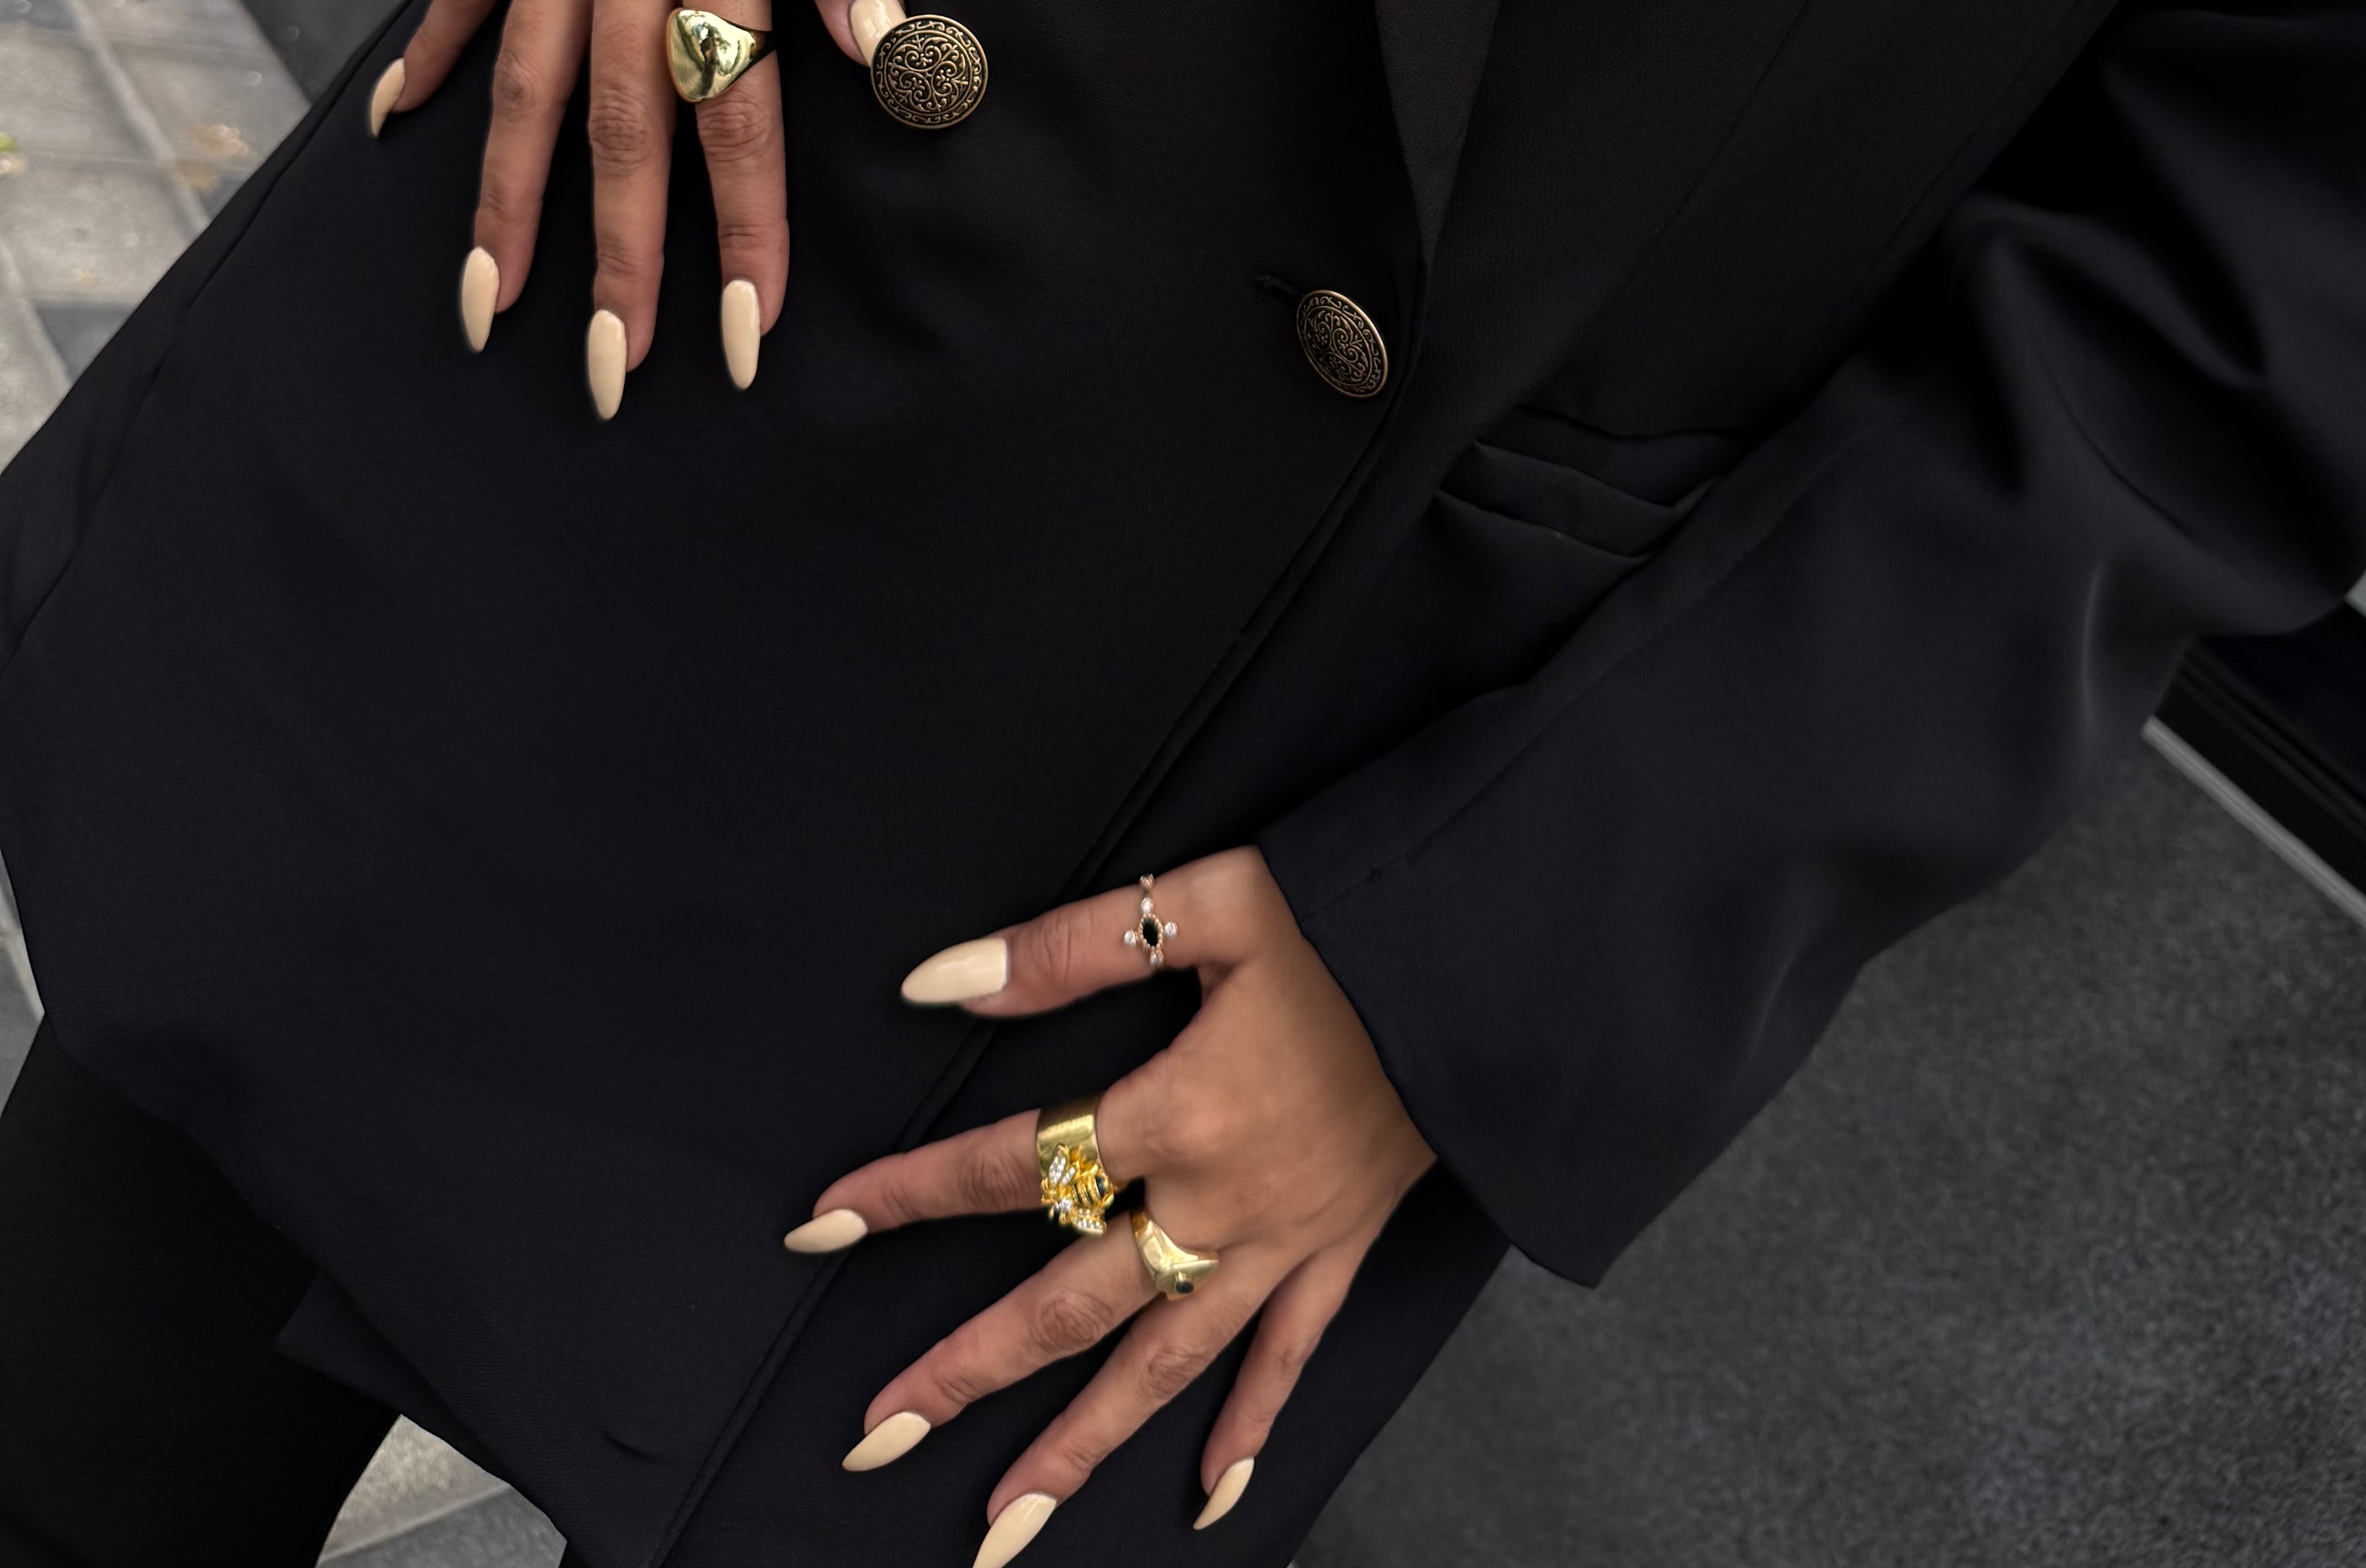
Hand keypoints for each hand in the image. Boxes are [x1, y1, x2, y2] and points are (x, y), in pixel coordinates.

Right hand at [373, 0, 900, 400]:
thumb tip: (881, 46)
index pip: (734, 113)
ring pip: (528, 89)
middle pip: (619, 131)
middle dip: (615, 262)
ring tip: (487, 309)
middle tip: (610, 375)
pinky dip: (433, 57)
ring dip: (507, 204)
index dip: (744, 231)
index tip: (747, 333)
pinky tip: (397, 127)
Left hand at [788, 848, 1431, 1554]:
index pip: (1014, 1161)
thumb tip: (942, 981)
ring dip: (1079, 1447)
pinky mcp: (1342, 1247)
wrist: (1501, 959)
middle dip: (967, 1372)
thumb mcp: (1213, 900)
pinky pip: (1291, 1358)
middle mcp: (1220, 1198)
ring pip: (1164, 1365)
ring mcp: (1284, 1238)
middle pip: (1070, 1303)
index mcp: (1179, 1108)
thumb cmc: (1354, 914)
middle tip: (874, 1440)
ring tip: (1001, 1525)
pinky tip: (1211, 1500)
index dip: (912, 1191)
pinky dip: (1251, 1430)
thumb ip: (1075, 946)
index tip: (823, 1224)